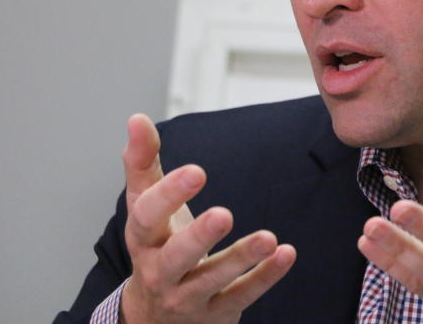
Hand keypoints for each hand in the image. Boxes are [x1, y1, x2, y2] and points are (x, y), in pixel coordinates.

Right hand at [120, 114, 295, 323]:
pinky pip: (242, 295)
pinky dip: (264, 277)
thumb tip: (137, 119)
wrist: (153, 317)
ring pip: (212, 279)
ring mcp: (188, 295)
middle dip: (198, 236)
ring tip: (268, 238)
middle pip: (175, 256)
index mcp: (143, 238)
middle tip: (224, 214)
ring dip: (241, 258)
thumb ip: (142, 162)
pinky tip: (286, 254)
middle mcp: (160, 270)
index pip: (148, 217)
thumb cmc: (156, 245)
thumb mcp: (144, 205)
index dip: (169, 195)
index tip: (196, 172)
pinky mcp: (217, 311)